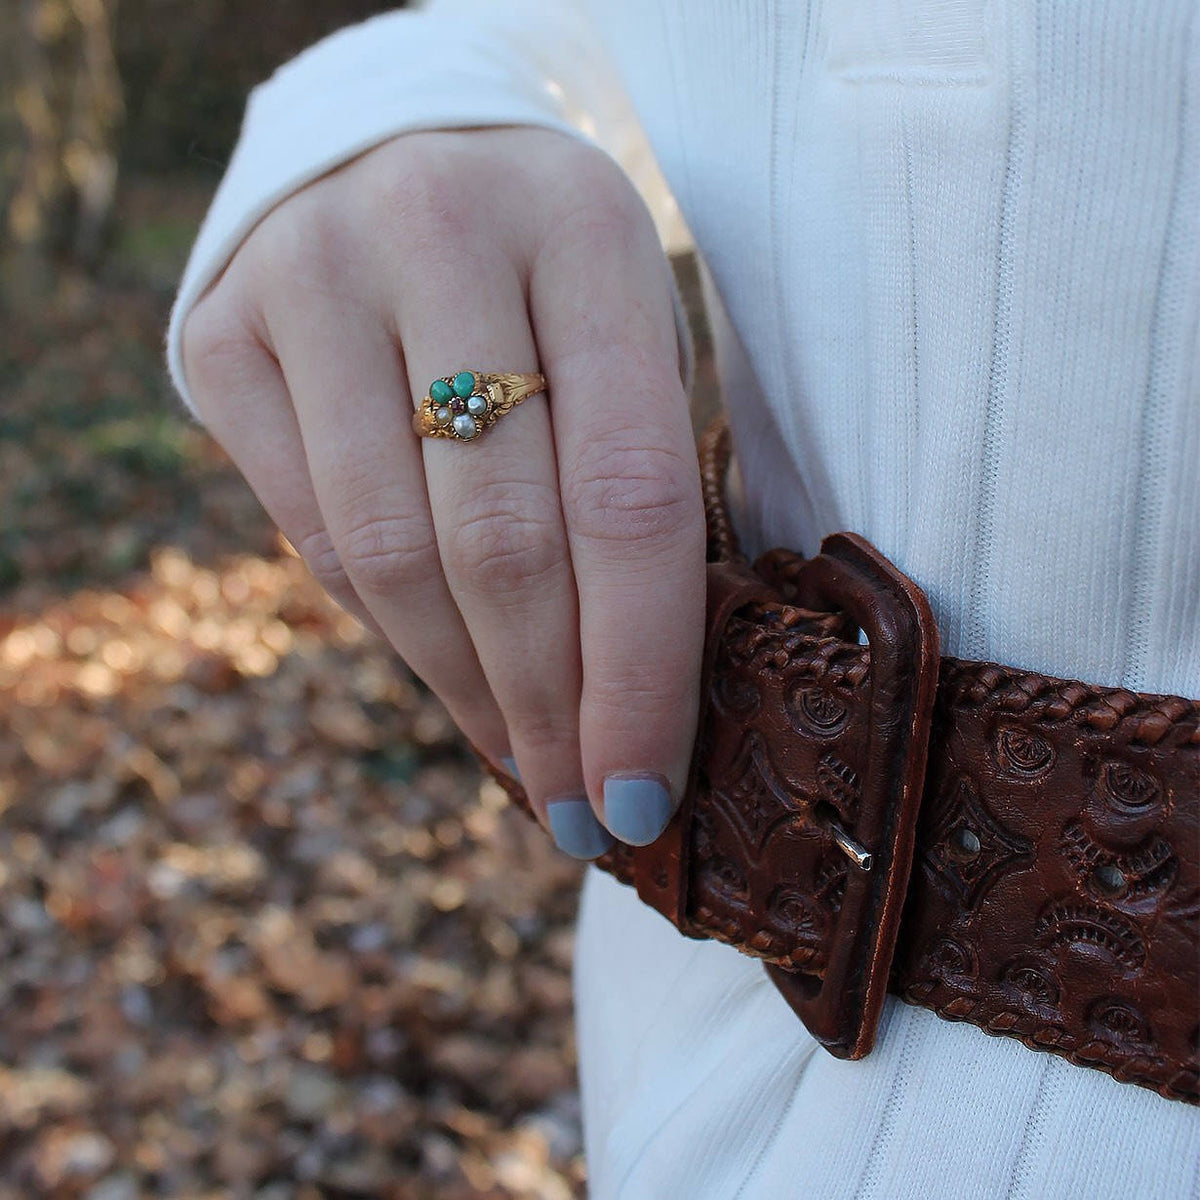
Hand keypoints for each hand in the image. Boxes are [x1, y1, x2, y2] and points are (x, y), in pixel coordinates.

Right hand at [180, 126, 705, 858]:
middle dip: (552, 709)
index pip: (628, 496)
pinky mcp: (224, 333)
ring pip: (395, 557)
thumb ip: (635, 485)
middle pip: (506, 545)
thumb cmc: (551, 279)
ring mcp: (313, 277)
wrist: (402, 157)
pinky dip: (393, 635)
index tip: (644, 793)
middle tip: (586, 807)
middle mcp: (440, 236)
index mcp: (586, 231)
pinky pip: (315, 535)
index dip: (641, 670)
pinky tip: (451, 676)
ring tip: (525, 763)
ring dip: (467, 694)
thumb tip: (631, 707)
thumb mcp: (627, 337)